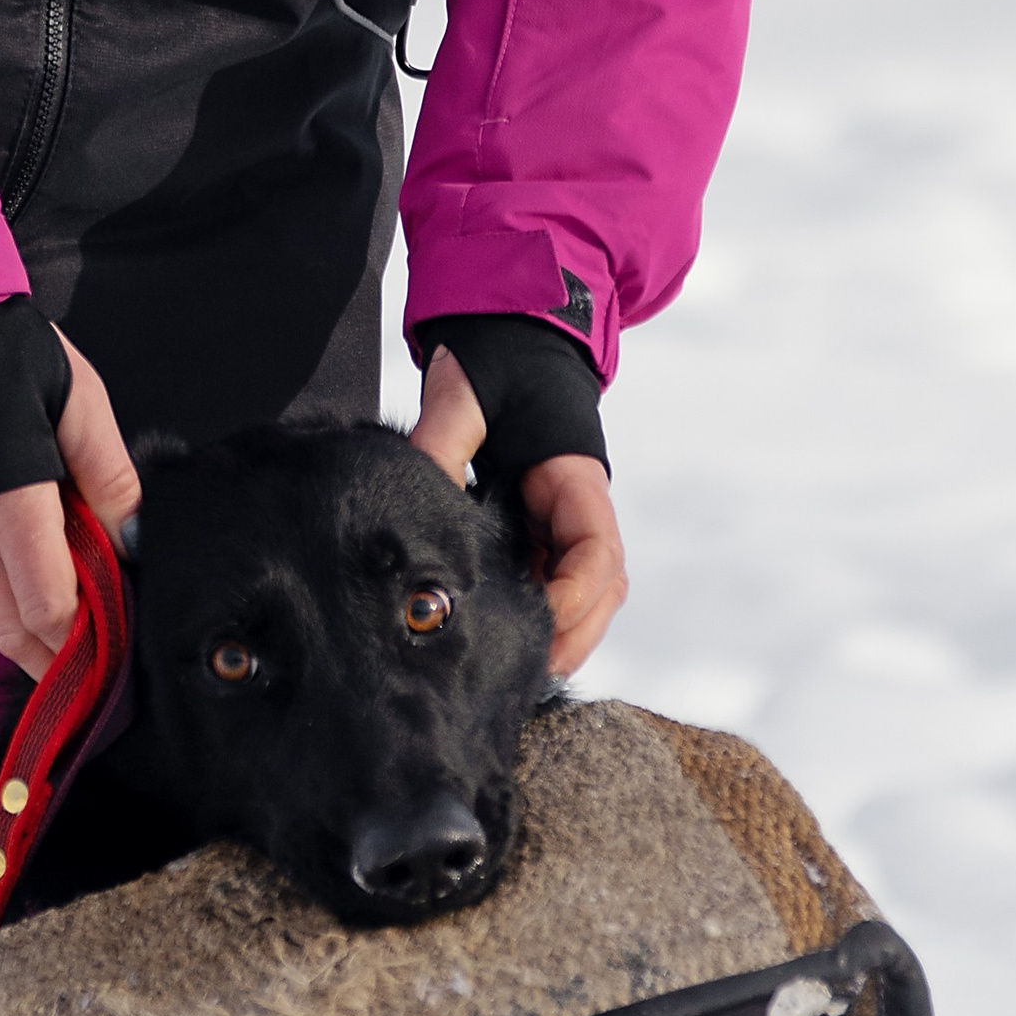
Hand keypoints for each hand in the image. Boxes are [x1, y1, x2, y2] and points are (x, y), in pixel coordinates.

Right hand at [0, 332, 141, 679]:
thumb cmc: (6, 352)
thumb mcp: (79, 403)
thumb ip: (110, 477)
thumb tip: (134, 540)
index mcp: (11, 507)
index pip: (50, 609)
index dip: (84, 640)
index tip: (116, 646)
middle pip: (11, 630)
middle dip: (53, 657)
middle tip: (94, 668)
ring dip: (18, 640)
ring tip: (59, 646)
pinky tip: (17, 600)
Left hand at [411, 346, 628, 679]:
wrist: (504, 341)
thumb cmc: (494, 365)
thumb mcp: (465, 395)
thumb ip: (441, 439)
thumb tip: (413, 489)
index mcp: (575, 480)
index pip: (598, 553)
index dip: (575, 595)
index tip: (536, 622)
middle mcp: (578, 510)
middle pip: (603, 589)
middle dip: (574, 634)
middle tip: (528, 674)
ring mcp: (561, 526)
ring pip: (587, 597)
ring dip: (565, 637)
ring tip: (520, 674)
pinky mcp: (537, 535)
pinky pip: (553, 588)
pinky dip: (541, 622)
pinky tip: (505, 647)